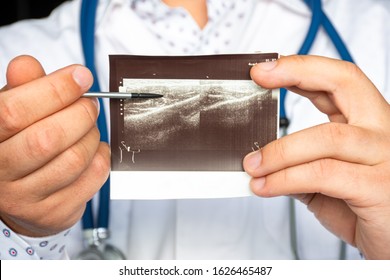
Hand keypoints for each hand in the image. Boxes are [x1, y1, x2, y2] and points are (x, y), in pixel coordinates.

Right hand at [0, 56, 109, 236]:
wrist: (15, 196)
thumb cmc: (16, 145)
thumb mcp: (11, 112)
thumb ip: (21, 88)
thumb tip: (27, 64)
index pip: (14, 112)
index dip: (54, 89)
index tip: (81, 76)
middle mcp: (0, 174)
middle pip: (49, 138)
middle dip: (80, 113)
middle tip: (89, 103)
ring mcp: (27, 200)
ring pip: (75, 159)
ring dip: (92, 135)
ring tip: (89, 127)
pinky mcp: (55, 213)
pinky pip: (93, 177)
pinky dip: (101, 155)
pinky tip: (93, 150)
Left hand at [243, 55, 389, 258]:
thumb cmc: (365, 211)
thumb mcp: (326, 183)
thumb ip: (299, 166)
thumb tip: (261, 159)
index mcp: (367, 124)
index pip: (337, 80)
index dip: (300, 68)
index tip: (264, 69)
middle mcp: (382, 131)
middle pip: (345, 82)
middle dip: (297, 73)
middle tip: (260, 76)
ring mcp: (386, 156)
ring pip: (326, 136)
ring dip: (279, 151)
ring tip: (252, 165)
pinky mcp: (380, 186)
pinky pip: (324, 173)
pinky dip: (286, 178)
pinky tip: (266, 186)